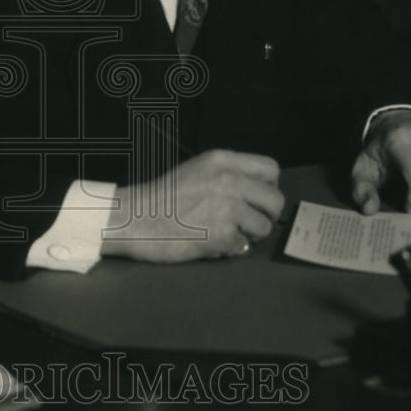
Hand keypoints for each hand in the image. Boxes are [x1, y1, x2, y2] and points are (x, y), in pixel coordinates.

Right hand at [100, 149, 284, 262]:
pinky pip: (244, 247)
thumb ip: (227, 176)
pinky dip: (230, 249)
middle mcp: (229, 180)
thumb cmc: (163, 197)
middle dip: (265, 215)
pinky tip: (210, 243)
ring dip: (249, 235)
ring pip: (264, 227)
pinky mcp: (222, 235)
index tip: (255, 198)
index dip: (267, 187)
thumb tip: (256, 193)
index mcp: (223, 161)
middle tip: (246, 223)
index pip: (271, 169)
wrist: (135, 218)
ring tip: (226, 233)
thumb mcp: (197, 171)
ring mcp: (228, 208)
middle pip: (275, 200)